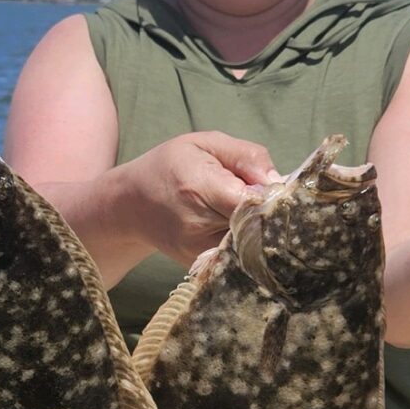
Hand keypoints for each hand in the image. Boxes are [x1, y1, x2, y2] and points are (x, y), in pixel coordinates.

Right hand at [124, 131, 278, 266]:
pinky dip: (247, 241)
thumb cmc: (171, 166)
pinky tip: (237, 226)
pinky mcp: (202, 265)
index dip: (272, 196)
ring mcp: (199, 251)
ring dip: (259, 228)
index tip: (276, 189)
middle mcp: (198, 225)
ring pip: (252, 244)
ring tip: (245, 210)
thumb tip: (276, 182)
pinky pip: (239, 255)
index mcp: (199, 187)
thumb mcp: (205, 143)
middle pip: (256, 225)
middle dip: (268, 212)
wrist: (132, 204)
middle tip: (263, 197)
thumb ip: (246, 155)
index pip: (253, 201)